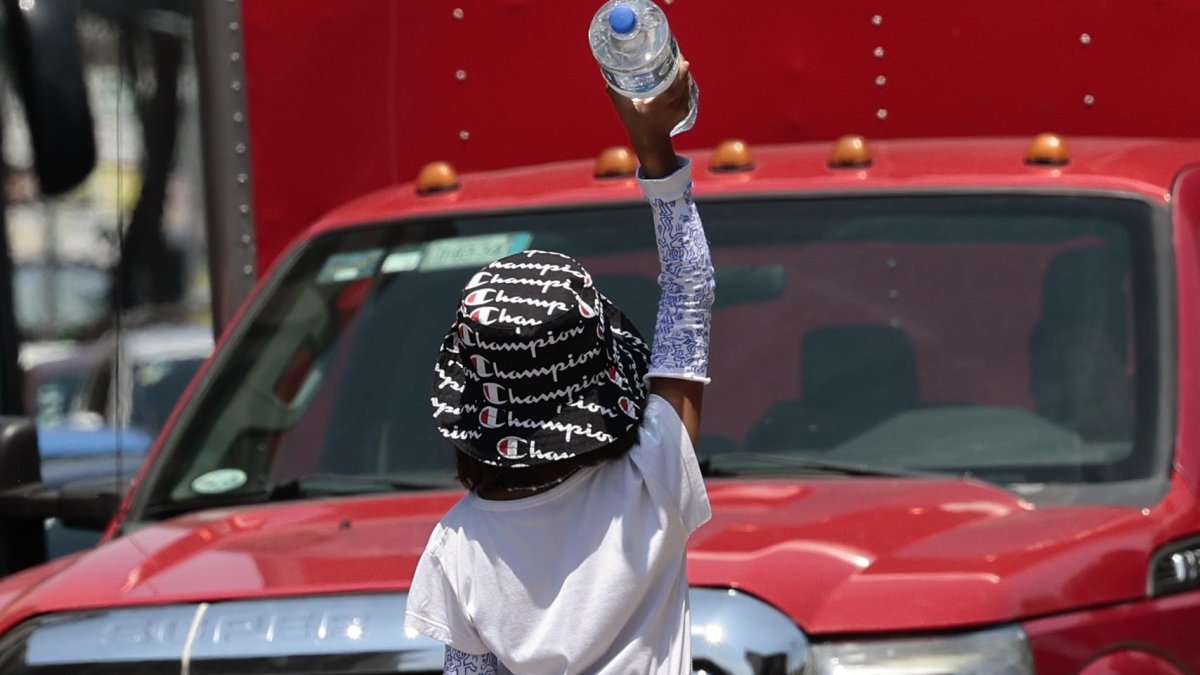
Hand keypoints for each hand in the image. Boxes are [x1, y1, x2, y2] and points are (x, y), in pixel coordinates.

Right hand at [607, 61, 692, 177]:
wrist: (651, 141)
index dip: (680, 75)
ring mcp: (681, 109)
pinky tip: (679, 72)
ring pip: (686, 87)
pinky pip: (687, 91)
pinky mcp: (685, 109)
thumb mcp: (624, 109)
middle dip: (681, 68)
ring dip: (683, 73)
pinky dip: (684, 81)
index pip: (675, 89)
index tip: (682, 61)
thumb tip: (608, 73)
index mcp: (660, 107)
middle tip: (676, 53)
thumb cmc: (636, 124)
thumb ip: (615, 92)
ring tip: (677, 59)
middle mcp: (673, 108)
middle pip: (683, 85)